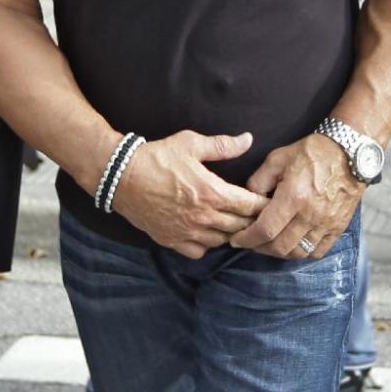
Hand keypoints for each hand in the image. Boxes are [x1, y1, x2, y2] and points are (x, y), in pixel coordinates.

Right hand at [109, 130, 266, 258]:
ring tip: (232, 223)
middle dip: (251, 220)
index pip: (251, 206)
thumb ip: (223, 145)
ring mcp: (187, 231)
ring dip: (230, 233)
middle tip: (256, 214)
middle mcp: (203, 217)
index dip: (263, 204)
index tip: (269, 201)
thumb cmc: (157, 157)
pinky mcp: (171, 240)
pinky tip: (206, 231)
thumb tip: (249, 139)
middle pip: (240, 227)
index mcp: (212, 192)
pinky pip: (199, 251)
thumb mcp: (190, 144)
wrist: (121, 175)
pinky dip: (206, 244)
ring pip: (222, 241)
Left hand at [231, 133, 362, 258]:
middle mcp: (310, 215)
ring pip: (298, 252)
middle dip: (259, 248)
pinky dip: (302, 253)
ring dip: (279, 252)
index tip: (236, 240)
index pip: (265, 230)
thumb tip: (247, 201)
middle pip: (280, 247)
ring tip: (268, 243)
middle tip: (249, 241)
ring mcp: (326, 224)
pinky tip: (292, 245)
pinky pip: (318, 251)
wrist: (348, 153)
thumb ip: (258, 181)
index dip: (247, 239)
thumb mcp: (276, 159)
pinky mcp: (338, 227)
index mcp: (293, 197)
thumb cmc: (310, 153)